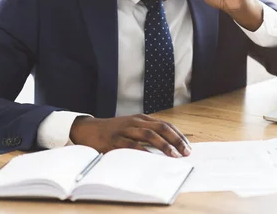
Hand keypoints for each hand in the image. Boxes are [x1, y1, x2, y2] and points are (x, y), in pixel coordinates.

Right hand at [69, 115, 191, 157]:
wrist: (88, 129)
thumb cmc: (114, 131)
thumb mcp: (132, 127)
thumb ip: (147, 133)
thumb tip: (168, 146)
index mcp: (142, 118)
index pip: (166, 125)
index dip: (178, 135)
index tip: (188, 146)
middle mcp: (136, 122)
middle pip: (162, 127)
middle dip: (176, 140)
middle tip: (186, 151)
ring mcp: (125, 129)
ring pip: (149, 134)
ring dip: (164, 145)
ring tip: (174, 155)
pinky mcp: (115, 139)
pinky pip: (131, 144)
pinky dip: (143, 150)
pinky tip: (151, 157)